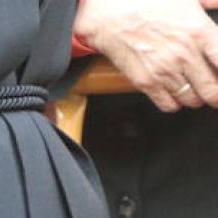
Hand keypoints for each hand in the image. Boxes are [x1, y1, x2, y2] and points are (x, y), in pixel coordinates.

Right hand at [76, 0, 217, 111]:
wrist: (111, 13)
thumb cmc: (147, 3)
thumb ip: (211, 2)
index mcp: (200, 32)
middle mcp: (184, 55)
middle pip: (212, 90)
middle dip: (215, 94)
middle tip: (214, 91)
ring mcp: (164, 71)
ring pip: (191, 99)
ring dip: (196, 97)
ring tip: (194, 88)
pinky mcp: (145, 82)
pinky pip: (169, 105)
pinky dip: (175, 102)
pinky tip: (175, 92)